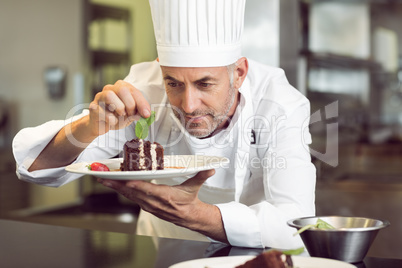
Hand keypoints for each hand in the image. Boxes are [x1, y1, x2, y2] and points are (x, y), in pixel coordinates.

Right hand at [88, 80, 150, 135]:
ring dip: (119, 108)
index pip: (134, 91)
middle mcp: (109, 89)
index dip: (142, 103)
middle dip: (130, 104)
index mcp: (121, 88)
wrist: (99, 125)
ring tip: (121, 115)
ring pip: (109, 95)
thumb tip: (146, 113)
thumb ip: (137, 113)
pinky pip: (102, 111)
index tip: (146, 114)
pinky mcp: (93, 107)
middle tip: (131, 114)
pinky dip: (111, 119)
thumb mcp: (130, 115)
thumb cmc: (115, 117)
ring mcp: (99, 97)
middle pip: (122, 89)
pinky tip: (112, 122)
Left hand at [97, 169, 226, 241]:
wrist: (189, 217)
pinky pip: (133, 199)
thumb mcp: (194, 187)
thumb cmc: (189, 202)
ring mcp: (149, 206)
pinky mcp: (147, 207)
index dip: (135, 186)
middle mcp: (154, 202)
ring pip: (130, 196)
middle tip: (104, 178)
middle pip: (133, 193)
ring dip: (117, 189)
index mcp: (165, 196)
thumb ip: (201, 176)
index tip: (124, 181)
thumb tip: (210, 168)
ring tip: (105, 180)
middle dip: (117, 185)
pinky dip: (124, 192)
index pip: (148, 190)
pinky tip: (117, 186)